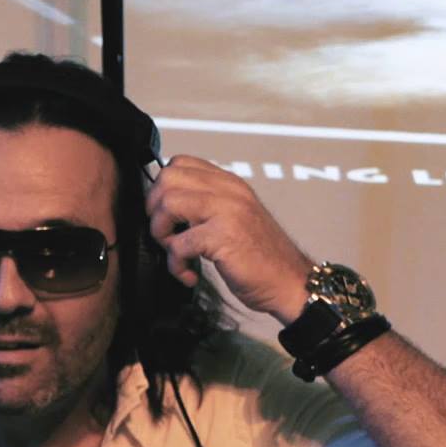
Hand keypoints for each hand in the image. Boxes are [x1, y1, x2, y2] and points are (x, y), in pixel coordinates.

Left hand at [145, 155, 314, 324]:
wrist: (290, 283)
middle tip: (168, 236)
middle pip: (168, 179)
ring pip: (168, 204)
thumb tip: (165, 207)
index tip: (168, 216)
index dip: (162, 190)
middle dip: (155, 210)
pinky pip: (178, 244)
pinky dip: (176, 265)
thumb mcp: (234, 219)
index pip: (180, 164)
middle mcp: (229, 191)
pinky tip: (190, 275)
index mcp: (229, 184)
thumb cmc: (262, 258)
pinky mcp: (223, 236)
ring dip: (162, 235)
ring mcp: (227, 210)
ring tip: (178, 254)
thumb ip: (207, 206)